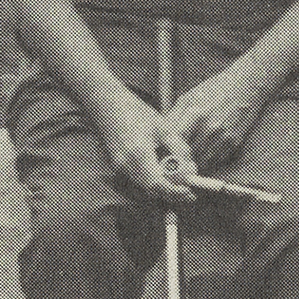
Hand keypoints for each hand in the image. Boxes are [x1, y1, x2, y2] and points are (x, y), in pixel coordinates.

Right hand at [94, 84, 195, 201]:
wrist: (107, 105)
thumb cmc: (136, 112)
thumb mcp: (164, 128)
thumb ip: (179, 150)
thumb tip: (191, 171)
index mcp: (138, 153)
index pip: (157, 184)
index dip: (174, 192)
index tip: (189, 192)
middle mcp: (126, 165)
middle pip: (152, 191)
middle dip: (171, 193)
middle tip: (187, 189)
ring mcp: (119, 168)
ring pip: (145, 189)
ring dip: (162, 188)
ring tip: (176, 177)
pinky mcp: (117, 167)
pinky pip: (138, 182)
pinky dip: (152, 182)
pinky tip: (161, 171)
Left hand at [163, 57, 265, 171]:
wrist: (246, 84)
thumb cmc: (215, 88)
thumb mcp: (189, 97)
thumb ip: (173, 116)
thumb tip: (161, 134)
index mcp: (193, 115)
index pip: (175, 142)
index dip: (168, 149)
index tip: (166, 153)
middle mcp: (208, 128)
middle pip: (189, 155)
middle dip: (181, 159)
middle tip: (176, 162)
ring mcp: (222, 136)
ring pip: (203, 161)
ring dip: (196, 164)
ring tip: (190, 163)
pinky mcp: (234, 141)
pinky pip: (218, 160)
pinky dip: (211, 161)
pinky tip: (206, 156)